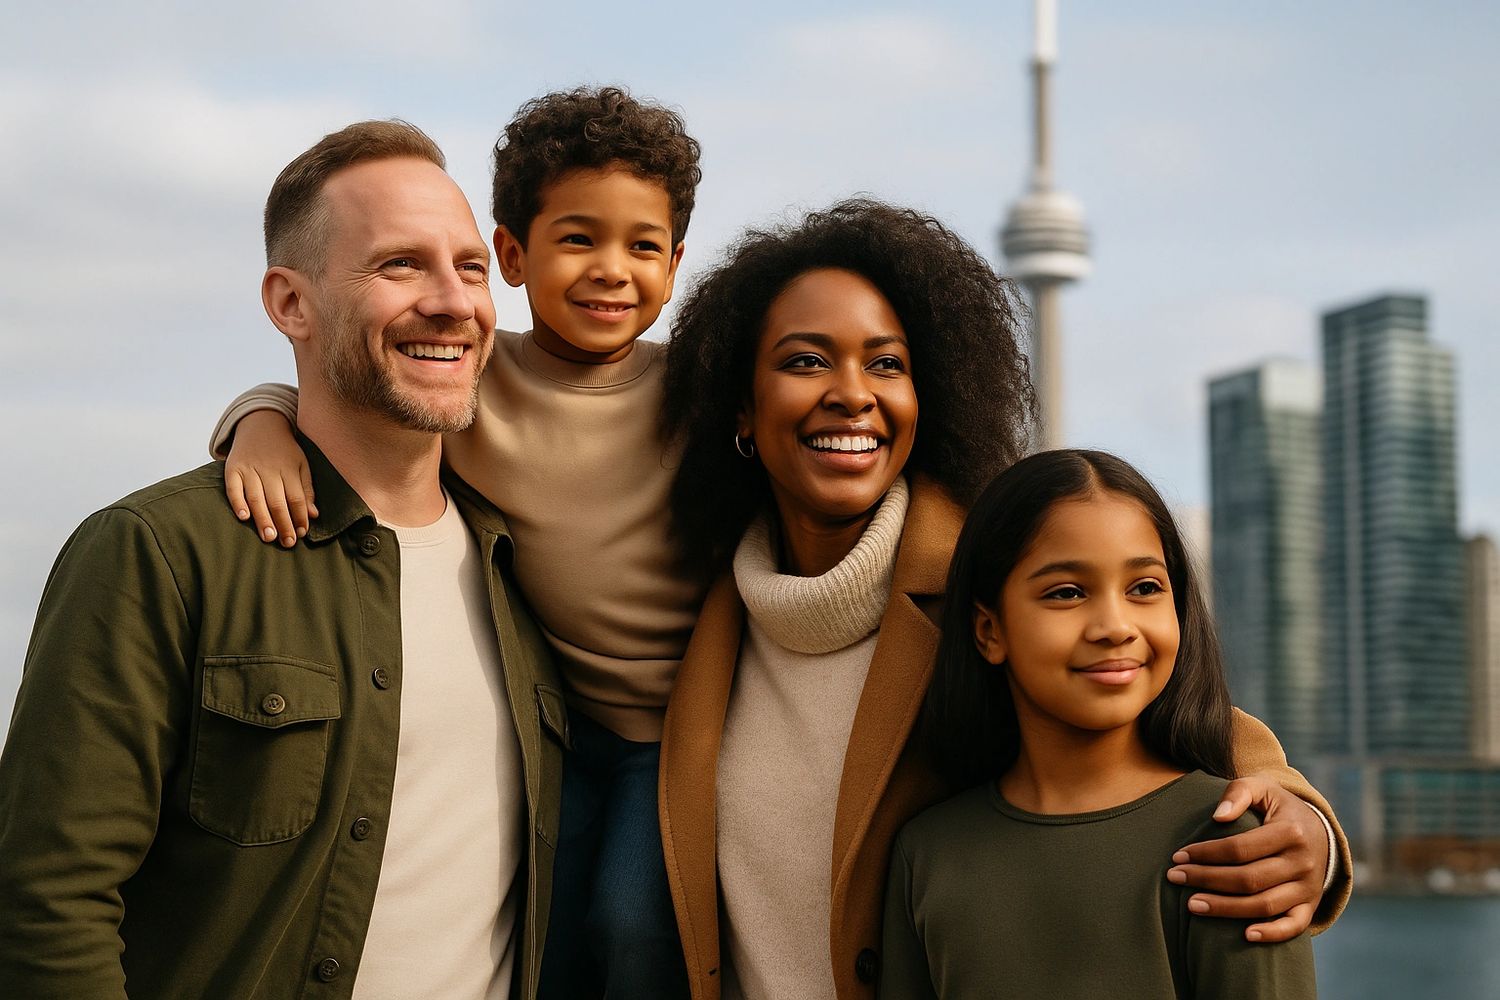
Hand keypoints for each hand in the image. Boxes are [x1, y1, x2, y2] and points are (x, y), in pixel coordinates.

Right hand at [224, 410, 317, 546]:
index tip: (303, 533)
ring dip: (263, 519)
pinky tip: (244, 517)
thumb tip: (313, 514)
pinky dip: (238, 502)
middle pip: (277, 500)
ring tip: (269, 537)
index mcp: (289, 469)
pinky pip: (233, 488)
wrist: (260, 424)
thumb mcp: (301, 464)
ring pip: (257, 497)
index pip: (297, 498)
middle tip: (287, 543)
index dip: (300, 516)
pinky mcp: (232, 468)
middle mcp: (269, 469)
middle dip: (284, 523)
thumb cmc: (284, 451)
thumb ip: (307, 489)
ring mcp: (249, 468)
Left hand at [1166, 775, 1328, 942]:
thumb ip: (1238, 793)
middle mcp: (1303, 862)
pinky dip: (1272, 933)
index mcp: (1291, 832)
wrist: (1318, 829)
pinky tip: (1245, 935)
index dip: (1207, 854)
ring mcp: (1309, 887)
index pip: (1240, 848)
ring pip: (1265, 904)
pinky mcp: (1311, 905)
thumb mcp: (1262, 789)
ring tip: (1192, 905)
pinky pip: (1294, 926)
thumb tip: (1217, 816)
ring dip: (1226, 909)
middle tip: (1174, 878)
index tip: (1178, 856)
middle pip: (1249, 878)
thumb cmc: (1278, 808)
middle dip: (1207, 879)